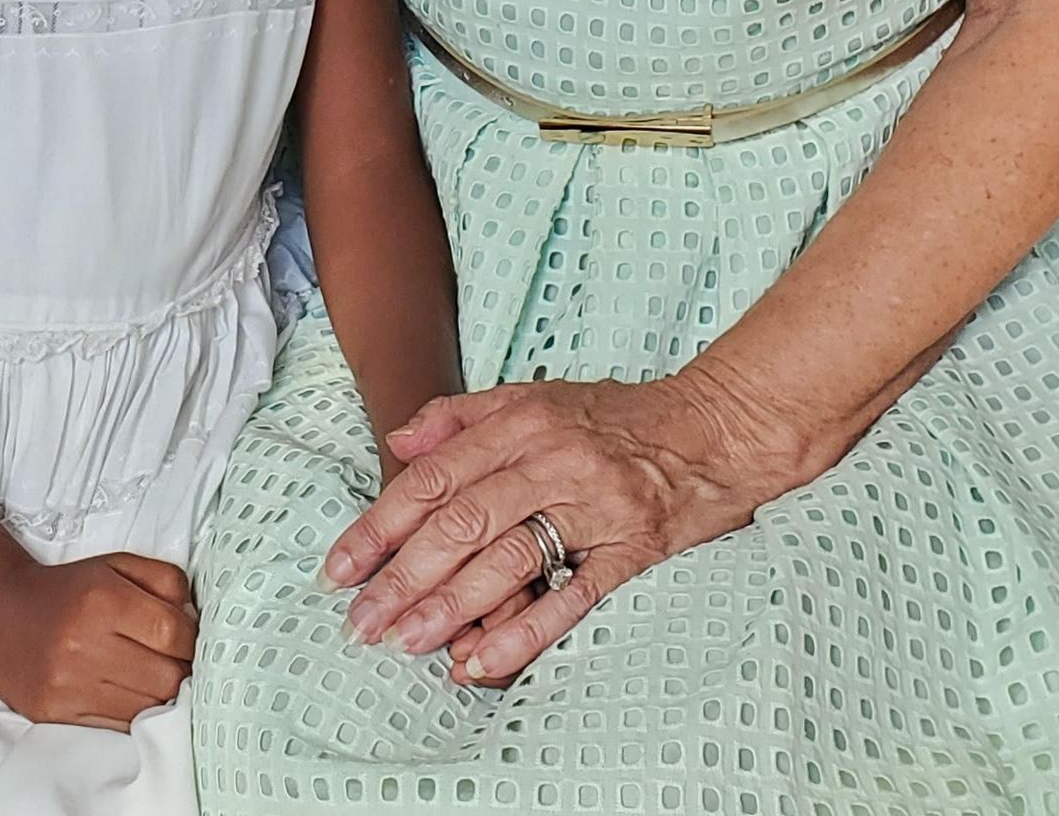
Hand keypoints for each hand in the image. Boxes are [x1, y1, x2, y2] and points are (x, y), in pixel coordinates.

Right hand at [0, 552, 198, 729]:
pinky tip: (130, 694)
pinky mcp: (57, 715)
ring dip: (161, 697)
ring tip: (154, 678)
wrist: (1, 613)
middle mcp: (84, 644)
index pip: (173, 632)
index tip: (190, 639)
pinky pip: (117, 728)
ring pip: (146, 709)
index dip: (192, 639)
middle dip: (181, 671)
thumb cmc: (68, 590)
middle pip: (165, 678)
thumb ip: (164, 580)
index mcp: (102, 599)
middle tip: (177, 661)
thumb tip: (195, 618)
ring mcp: (69, 686)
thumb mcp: (117, 565)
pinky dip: (133, 715)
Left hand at [322, 369, 808, 685]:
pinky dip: (523, 631)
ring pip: (507, 557)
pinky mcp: (631, 548)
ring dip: (449, 605)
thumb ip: (464, 415)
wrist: (717, 427)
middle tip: (360, 621)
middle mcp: (551, 459)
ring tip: (405, 643)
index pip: (435, 475)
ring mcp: (593, 505)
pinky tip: (480, 661)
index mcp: (521, 421)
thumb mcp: (538, 396)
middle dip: (403, 575)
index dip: (382, 522)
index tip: (341, 565)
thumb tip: (399, 438)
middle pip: (461, 520)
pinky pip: (570, 595)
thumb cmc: (620, 416)